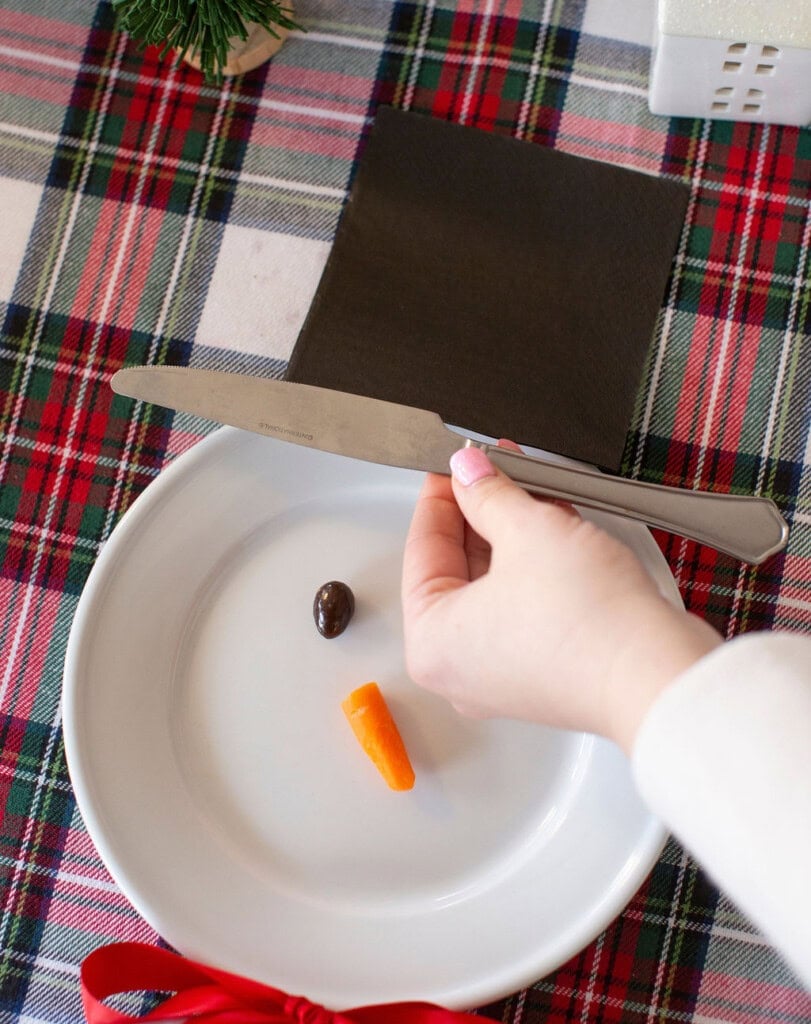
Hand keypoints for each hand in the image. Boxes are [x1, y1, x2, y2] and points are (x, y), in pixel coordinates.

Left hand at [401, 444, 721, 752]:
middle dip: (481, 510)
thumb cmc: (588, 623)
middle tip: (495, 467)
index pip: (421, 550)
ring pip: (494, 585)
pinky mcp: (543, 673)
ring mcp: (502, 675)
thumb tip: (467, 470)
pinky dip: (534, 566)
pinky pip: (524, 606)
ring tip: (529, 486)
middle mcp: (459, 668)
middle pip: (457, 568)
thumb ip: (488, 492)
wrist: (659, 672)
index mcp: (430, 643)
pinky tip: (552, 523)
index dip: (441, 495)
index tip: (455, 464)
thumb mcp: (527, 530)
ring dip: (511, 532)